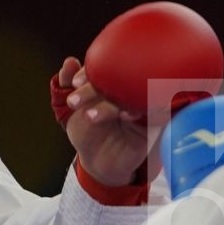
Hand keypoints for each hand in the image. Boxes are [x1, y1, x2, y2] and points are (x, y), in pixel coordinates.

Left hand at [54, 55, 149, 187]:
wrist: (98, 163)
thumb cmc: (87, 132)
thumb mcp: (70, 109)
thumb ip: (66, 84)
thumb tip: (69, 61)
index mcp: (112, 82)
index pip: (106, 66)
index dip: (90, 71)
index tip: (74, 83)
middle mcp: (129, 91)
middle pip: (120, 79)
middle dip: (96, 88)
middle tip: (75, 101)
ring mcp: (143, 105)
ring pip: (135, 93)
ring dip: (113, 102)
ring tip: (90, 115)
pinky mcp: (156, 123)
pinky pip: (158, 111)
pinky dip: (142, 110)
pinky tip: (124, 115)